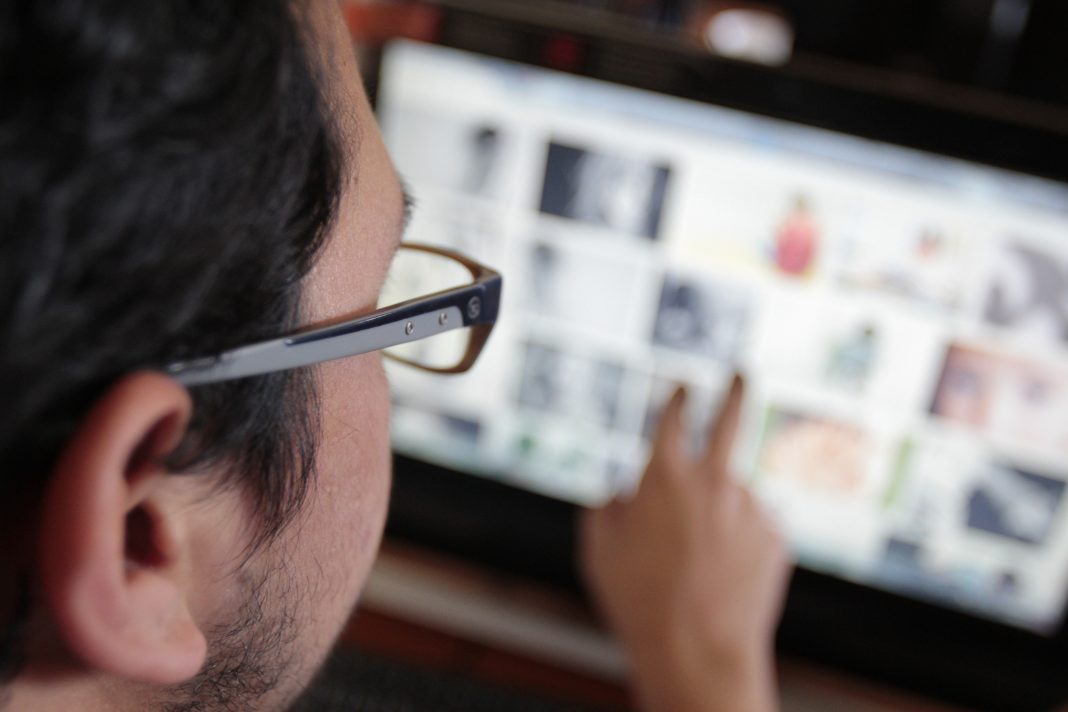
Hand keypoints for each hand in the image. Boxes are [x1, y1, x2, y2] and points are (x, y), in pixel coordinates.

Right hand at [580, 377, 790, 711]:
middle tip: (741, 373)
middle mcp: (713, 480)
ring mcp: (750, 507)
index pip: (674, 415)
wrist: (698, 650)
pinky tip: (721, 580)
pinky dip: (737, 547)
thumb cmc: (640, 601)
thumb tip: (621, 494)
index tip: (684, 384)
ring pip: (731, 501)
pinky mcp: (775, 536)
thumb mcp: (600, 551)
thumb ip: (607, 510)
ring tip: (698, 568)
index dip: (678, 396)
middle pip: (733, 417)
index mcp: (664, 475)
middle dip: (735, 389)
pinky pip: (751, 532)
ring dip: (718, 521)